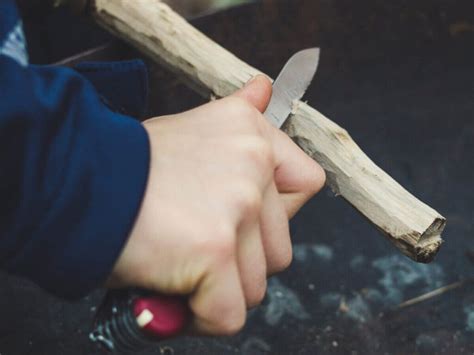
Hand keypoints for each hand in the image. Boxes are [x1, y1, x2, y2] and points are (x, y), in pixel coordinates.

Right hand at [108, 75, 325, 334]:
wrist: (78, 181)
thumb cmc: (132, 164)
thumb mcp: (192, 127)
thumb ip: (237, 113)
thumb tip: (265, 87)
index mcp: (253, 134)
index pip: (306, 185)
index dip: (276, 213)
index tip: (240, 218)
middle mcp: (253, 163)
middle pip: (279, 248)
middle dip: (240, 259)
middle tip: (196, 243)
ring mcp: (237, 207)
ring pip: (256, 283)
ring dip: (218, 288)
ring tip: (179, 264)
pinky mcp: (214, 250)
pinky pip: (229, 313)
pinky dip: (199, 317)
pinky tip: (172, 293)